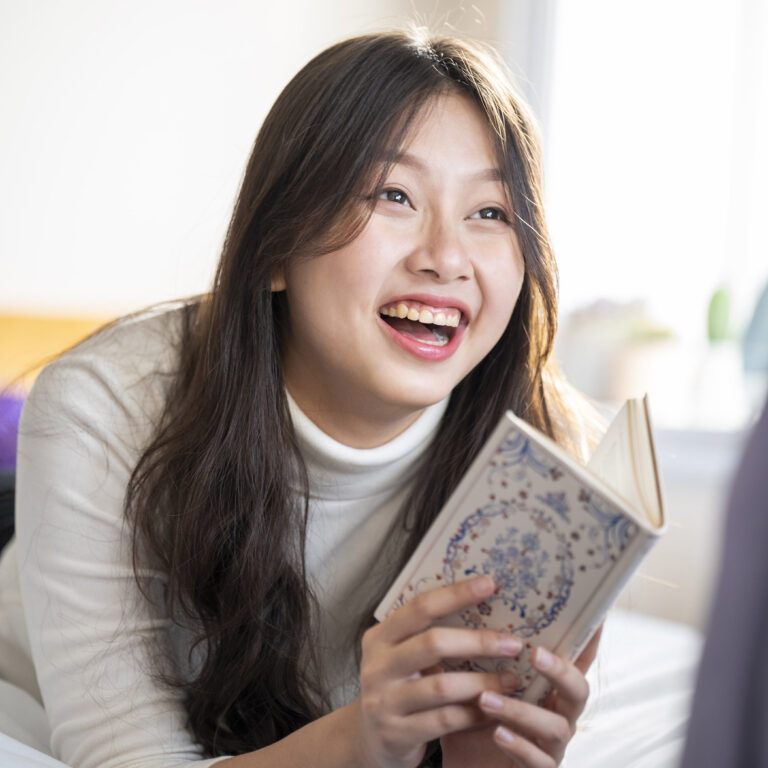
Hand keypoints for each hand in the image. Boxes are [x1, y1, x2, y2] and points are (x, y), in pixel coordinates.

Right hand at [348, 576, 523, 767]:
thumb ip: (426, 636)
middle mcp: (377, 666)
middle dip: (478, 641)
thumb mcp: (400, 656)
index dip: (456, 594)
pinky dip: (475, 714)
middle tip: (512, 643)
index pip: (420, 607)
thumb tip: (483, 609)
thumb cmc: (398, 687)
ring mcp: (384, 701)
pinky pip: (445, 721)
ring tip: (511, 679)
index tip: (490, 584)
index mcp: (379, 637)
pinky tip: (495, 709)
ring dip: (483, 682)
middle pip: (433, 643)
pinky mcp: (397, 734)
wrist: (368, 740)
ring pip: (442, 686)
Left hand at [441, 626, 601, 766]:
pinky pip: (538, 761)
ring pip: (555, 726)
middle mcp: (559, 714)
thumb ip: (481, 654)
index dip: (590, 638)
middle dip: (560, 671)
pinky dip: (519, 745)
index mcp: (549, 687)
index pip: (577, 659)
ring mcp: (553, 746)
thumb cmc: (474, 719)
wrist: (465, 767)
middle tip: (535, 653)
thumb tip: (465, 605)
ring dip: (521, 710)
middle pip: (578, 690)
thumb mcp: (478, 682)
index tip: (598, 612)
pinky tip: (497, 733)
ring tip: (486, 698)